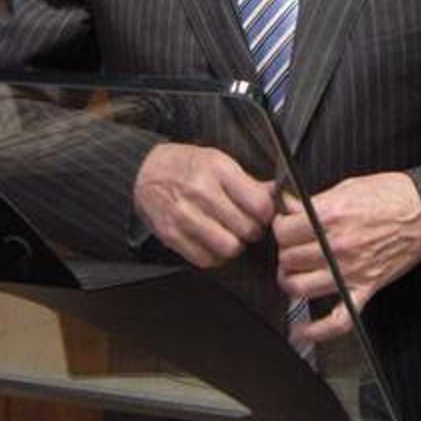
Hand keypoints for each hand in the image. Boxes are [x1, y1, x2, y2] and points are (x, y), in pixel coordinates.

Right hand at [134, 142, 275, 266]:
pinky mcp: (171, 235)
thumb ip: (247, 181)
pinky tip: (213, 242)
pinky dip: (214, 256)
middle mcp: (201, 192)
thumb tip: (276, 194)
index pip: (259, 204)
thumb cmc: (186, 165)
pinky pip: (206, 259)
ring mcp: (184, 215)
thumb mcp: (218, 160)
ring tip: (230, 234)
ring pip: (229, 248)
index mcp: (217, 169)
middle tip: (247, 225)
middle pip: (246, 229)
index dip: (267, 213)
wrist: (144, 171)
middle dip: (252, 230)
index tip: (263, 213)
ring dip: (235, 245)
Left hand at [273, 171, 420, 343]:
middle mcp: (338, 246)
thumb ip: (314, 200)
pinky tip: (302, 330)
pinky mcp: (366, 289)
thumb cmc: (393, 196)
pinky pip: (338, 319)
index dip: (279, 227)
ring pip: (300, 287)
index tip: (283, 227)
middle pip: (288, 258)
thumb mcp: (348, 186)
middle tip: (290, 248)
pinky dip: (317, 331)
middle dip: (284, 253)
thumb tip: (287, 205)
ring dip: (290, 282)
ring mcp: (351, 271)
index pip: (284, 230)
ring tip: (291, 275)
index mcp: (331, 215)